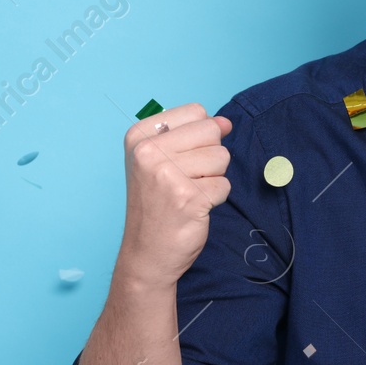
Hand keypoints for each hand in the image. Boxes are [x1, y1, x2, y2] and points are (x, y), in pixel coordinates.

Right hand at [117, 102, 233, 290]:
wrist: (147, 253)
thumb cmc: (157, 204)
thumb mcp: (164, 160)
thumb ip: (194, 134)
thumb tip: (226, 122)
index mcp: (139, 136)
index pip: (195, 111)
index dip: (199, 136)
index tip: (178, 158)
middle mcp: (148, 152)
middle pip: (211, 131)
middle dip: (209, 156)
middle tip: (184, 179)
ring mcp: (167, 174)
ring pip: (222, 157)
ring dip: (213, 178)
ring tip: (188, 193)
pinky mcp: (189, 197)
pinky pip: (224, 185)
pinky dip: (215, 199)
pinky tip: (193, 208)